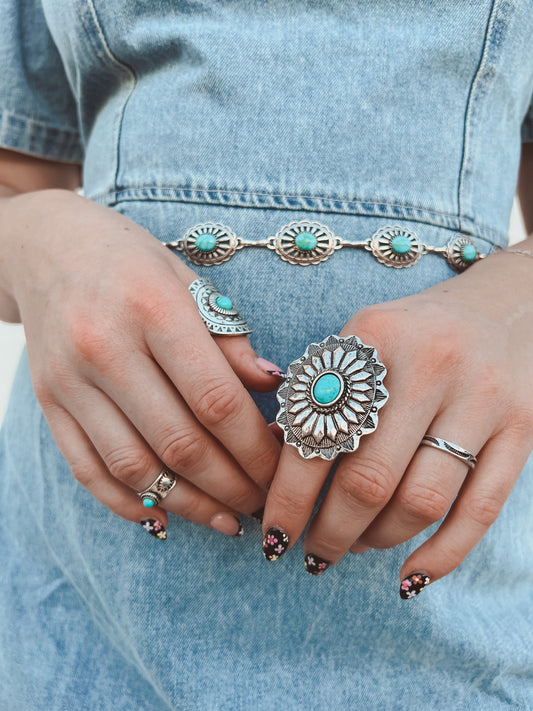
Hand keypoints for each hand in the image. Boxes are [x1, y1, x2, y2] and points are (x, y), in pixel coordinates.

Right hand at [2, 189, 280, 536]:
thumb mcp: (189, 280)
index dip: (255, 447)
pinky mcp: (48, 403)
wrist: (47, 247)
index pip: (216, 399)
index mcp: (153, 309)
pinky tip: (163, 518)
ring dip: (188, 505)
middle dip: (231, 485)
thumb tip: (274, 387)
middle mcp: (105, 348)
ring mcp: (70, 381)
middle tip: (264, 504)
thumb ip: (230, 338)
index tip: (283, 470)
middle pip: (179, 442)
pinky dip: (128, 503)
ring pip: (135, 467)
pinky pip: (87, 469)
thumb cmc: (131, 261)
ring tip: (227, 520)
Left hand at [262, 244, 532, 592]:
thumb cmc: (415, 331)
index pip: (319, 436)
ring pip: (422, 502)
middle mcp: (432, 366)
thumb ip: (322, 390)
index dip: (289, 497)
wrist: (502, 304)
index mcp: (376, 340)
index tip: (274, 533)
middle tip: (312, 553)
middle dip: (330, 532)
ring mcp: (484, 398)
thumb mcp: (362, 338)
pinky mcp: (523, 427)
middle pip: (370, 480)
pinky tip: (409, 576)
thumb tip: (279, 467)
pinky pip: (481, 510)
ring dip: (377, 541)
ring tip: (355, 546)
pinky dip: (442, 555)